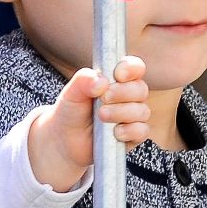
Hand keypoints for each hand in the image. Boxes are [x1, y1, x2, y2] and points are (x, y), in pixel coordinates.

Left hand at [28, 56, 149, 190]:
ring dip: (121, 112)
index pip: (135, 68)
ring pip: (142, 111)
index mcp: (116, 80)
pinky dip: (129, 130)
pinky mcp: (132, 137)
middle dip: (122, 92)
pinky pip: (141, 131)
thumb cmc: (71, 111)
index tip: (118, 74)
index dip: (131, 68)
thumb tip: (102, 82)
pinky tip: (115, 132)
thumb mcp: (71, 92)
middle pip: (141, 89)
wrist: (65, 139)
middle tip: (103, 98)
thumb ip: (83, 80)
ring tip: (101, 116)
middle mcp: (128, 97)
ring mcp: (132, 117)